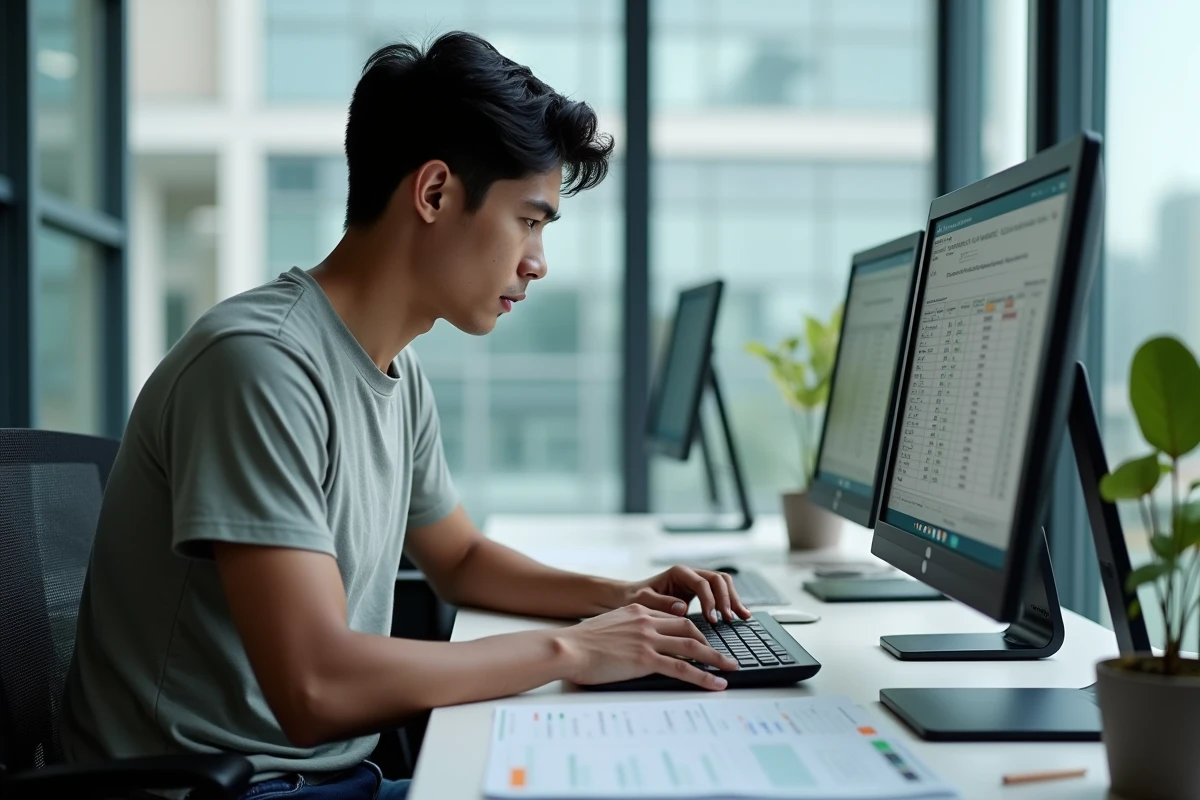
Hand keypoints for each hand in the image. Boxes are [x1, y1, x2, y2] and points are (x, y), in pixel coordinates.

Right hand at [556, 604, 738, 689]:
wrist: (567, 648)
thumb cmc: (580, 642)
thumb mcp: (608, 626)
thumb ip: (627, 630)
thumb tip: (633, 644)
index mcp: (638, 611)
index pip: (673, 617)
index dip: (691, 629)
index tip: (702, 639)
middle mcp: (647, 621)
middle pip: (689, 627)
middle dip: (709, 642)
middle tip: (723, 654)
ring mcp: (648, 639)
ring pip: (692, 646)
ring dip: (715, 658)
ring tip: (730, 669)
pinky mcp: (646, 659)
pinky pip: (683, 668)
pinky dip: (703, 676)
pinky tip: (716, 683)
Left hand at [624, 565, 752, 623]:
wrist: (630, 597)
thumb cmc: (634, 599)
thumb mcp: (642, 601)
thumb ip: (661, 603)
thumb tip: (682, 607)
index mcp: (678, 572)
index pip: (702, 583)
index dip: (710, 600)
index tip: (712, 619)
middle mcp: (690, 574)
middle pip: (718, 579)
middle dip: (726, 598)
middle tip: (729, 618)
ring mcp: (696, 581)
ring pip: (723, 584)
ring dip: (733, 599)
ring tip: (742, 617)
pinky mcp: (700, 592)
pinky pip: (720, 592)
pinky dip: (730, 602)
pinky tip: (739, 615)